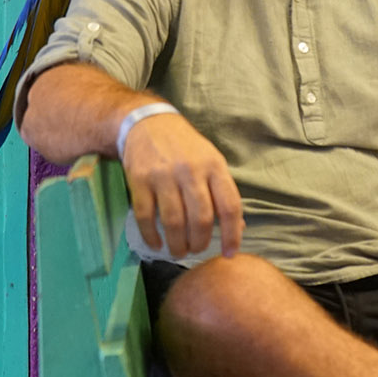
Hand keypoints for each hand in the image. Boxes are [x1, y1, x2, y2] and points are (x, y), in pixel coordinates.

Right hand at [121, 112, 243, 257]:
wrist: (148, 123)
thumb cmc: (186, 147)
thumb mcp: (211, 161)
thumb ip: (223, 193)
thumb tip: (238, 229)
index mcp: (214, 166)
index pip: (229, 206)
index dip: (231, 234)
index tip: (229, 253)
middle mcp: (190, 170)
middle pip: (200, 218)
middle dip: (200, 242)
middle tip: (196, 250)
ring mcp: (163, 175)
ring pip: (174, 221)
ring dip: (177, 244)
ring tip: (178, 251)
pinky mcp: (140, 180)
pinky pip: (146, 216)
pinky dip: (151, 236)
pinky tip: (156, 244)